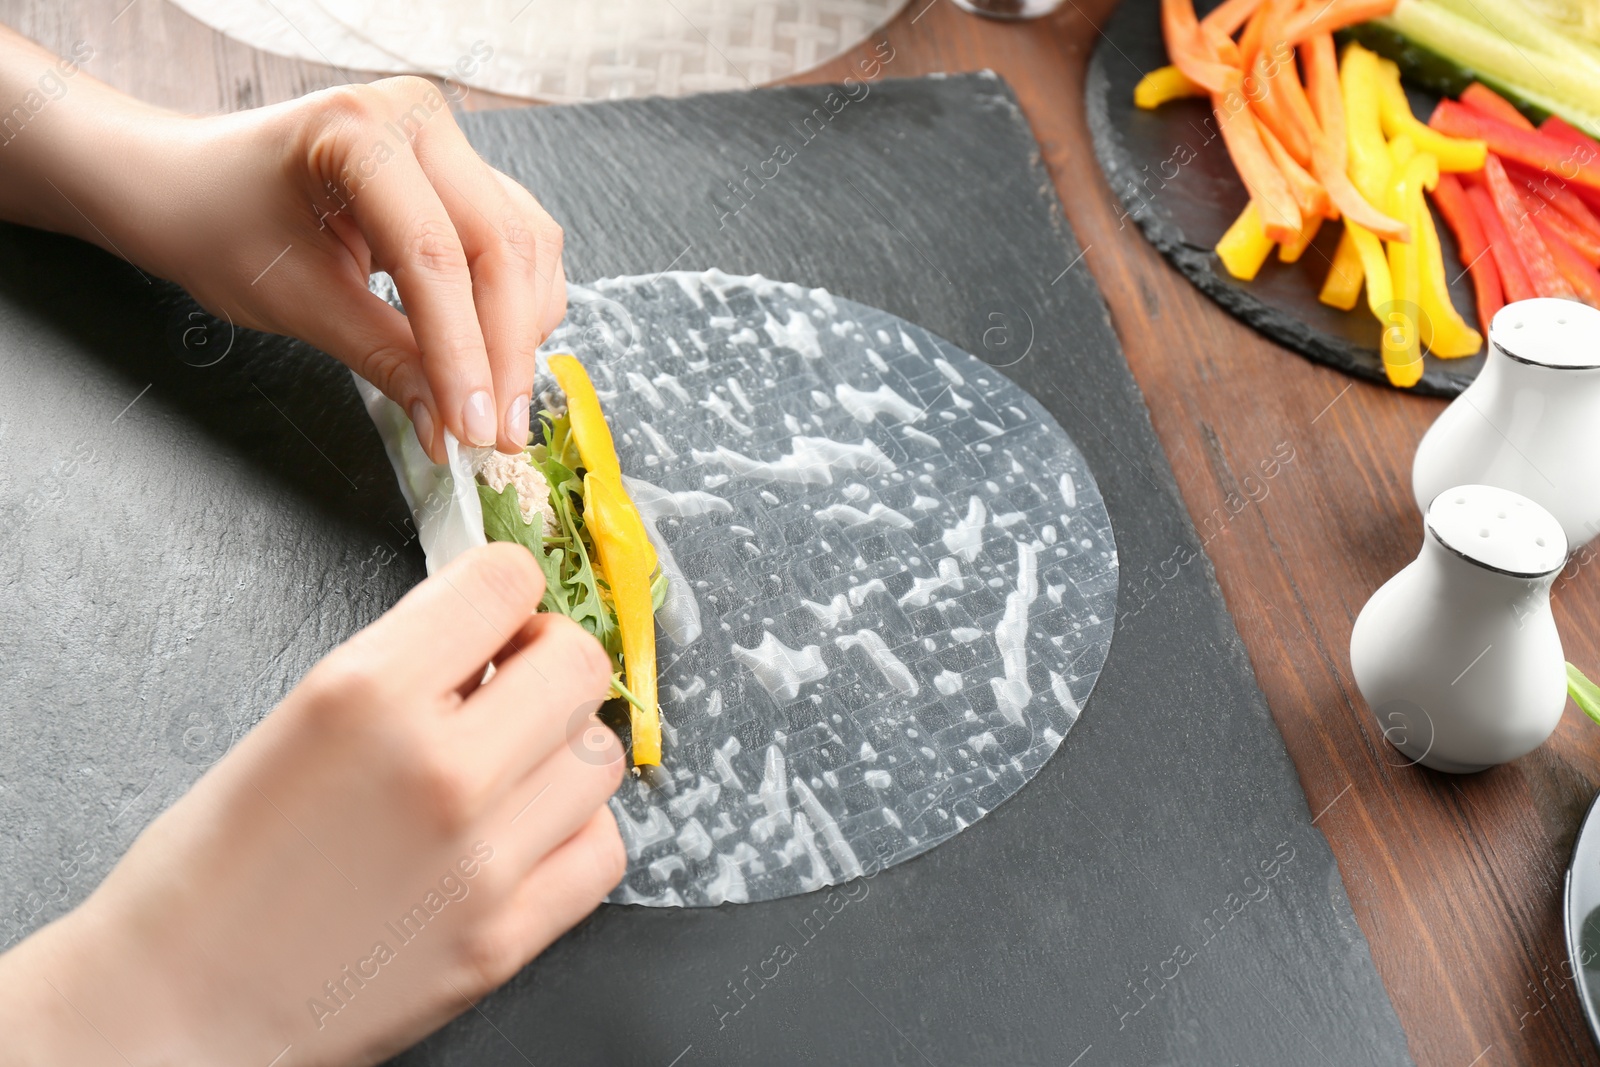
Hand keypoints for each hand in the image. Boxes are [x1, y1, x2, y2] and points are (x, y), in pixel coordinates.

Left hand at [0, 27, 563, 459]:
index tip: (474, 428)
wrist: (189, 186)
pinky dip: (518, 305)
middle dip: (505, 352)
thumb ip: (384, 359)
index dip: (463, 352)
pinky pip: (520, 242)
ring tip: (497, 406)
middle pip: (499, 247)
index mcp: (360, 130)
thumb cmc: (217, 225)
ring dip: (522, 331)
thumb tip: (449, 427)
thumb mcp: (295, 302)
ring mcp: (448, 141)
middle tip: (497, 434)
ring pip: (526, 246)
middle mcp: (419, 119)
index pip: (434, 255)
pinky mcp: (465, 173)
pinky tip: (497, 355)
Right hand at [0, 544, 625, 1065]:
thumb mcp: (293, 720)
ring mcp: (481, 858)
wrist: (170, 1011)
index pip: (506, 581)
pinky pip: (603, 852)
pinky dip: (575, 836)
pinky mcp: (503, 938)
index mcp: (366, 692)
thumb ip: (403, 666)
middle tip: (514, 687)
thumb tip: (488, 634)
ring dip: (563, 751)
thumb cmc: (209, 872)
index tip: (499, 615)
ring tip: (512, 769)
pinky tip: (525, 836)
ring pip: (601, 758)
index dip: (507, 590)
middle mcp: (438, 767)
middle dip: (550, 662)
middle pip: (579, 664)